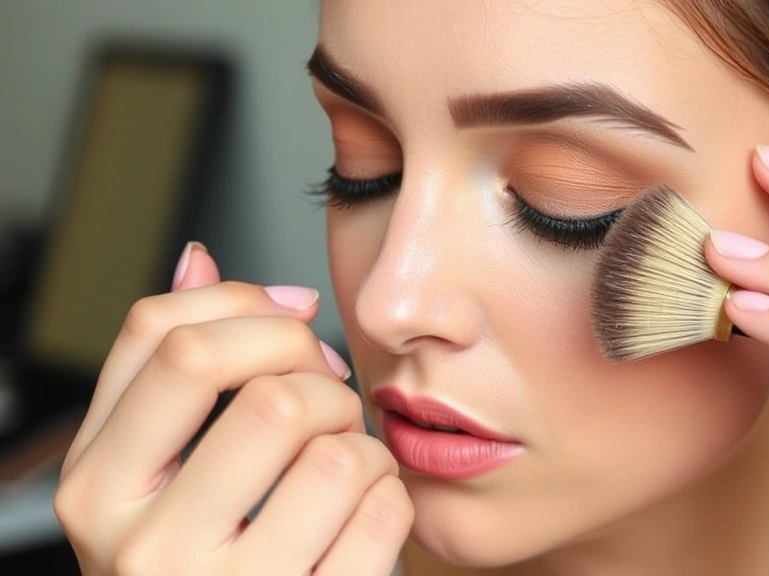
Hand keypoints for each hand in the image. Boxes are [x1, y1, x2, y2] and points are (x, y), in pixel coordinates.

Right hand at [55, 244, 411, 574]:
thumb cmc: (193, 565)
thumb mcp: (151, 473)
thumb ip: (166, 371)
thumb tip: (202, 259)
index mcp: (96, 485)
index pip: (168, 337)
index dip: (251, 309)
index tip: (292, 321)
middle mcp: (142, 542)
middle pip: (268, 391)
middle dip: (322, 379)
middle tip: (328, 400)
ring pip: (338, 452)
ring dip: (362, 444)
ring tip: (344, 465)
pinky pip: (382, 510)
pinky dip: (390, 496)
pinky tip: (362, 515)